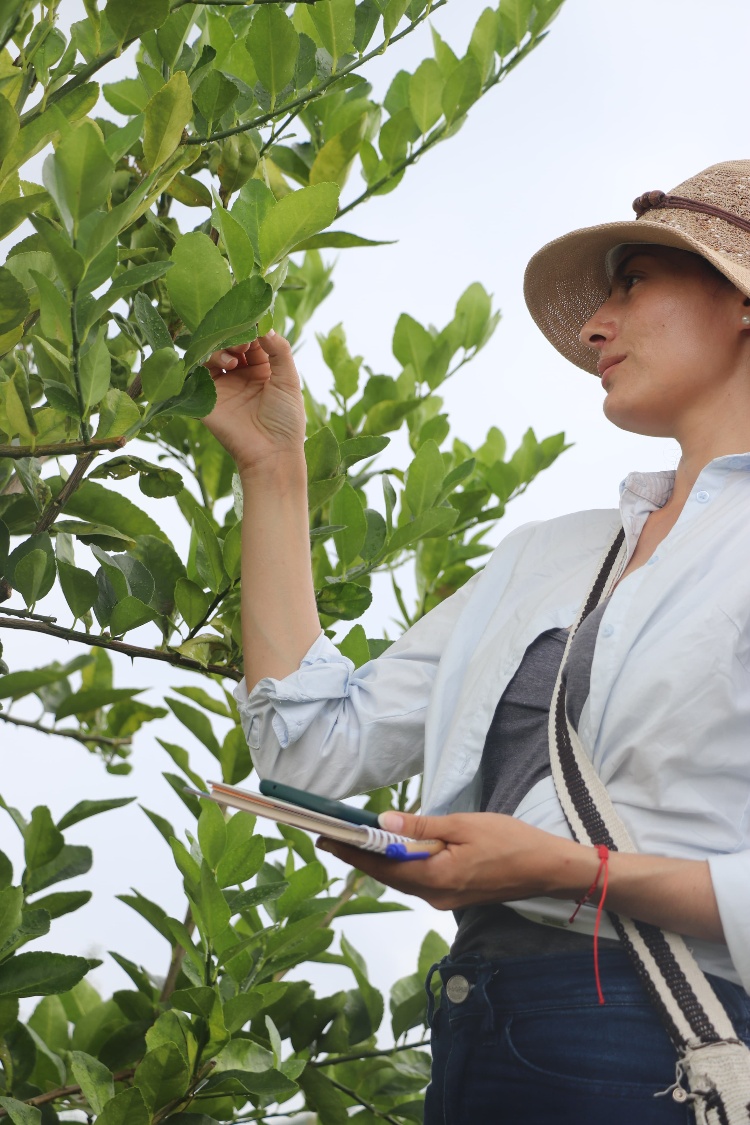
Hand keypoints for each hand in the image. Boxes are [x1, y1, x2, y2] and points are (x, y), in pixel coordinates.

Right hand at [201, 333, 306, 474]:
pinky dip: (208, 359)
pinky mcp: (208, 396)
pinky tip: (224, 363)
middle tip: (243, 341)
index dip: (253, 329)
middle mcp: (242, 374)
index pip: (254, 339)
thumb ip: (279, 351)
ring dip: (223, 348)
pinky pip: (200, 370)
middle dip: (236, 336)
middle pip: (232, 343)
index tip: (255, 322)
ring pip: (214, 353)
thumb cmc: (286, 419)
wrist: (270, 453)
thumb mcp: (289, 380)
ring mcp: (224, 384)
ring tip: (235, 358)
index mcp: (264, 369)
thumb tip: (265, 325)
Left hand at [317, 810, 587, 909]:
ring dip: (380, 861)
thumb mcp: (464, 825)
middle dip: (360, 856)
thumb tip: (383, 824)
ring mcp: (444, 898)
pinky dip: (402, 865)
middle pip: (388, 875)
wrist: (548, 868)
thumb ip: (422, 827)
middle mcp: (434, 895)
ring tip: (357, 840)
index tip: (326, 839)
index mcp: (435, 877)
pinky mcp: (455, 894)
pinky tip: (396, 850)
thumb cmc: (510, 841)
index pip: (381, 866)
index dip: (351, 853)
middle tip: (334, 835)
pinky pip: (419, 879)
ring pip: (403, 879)